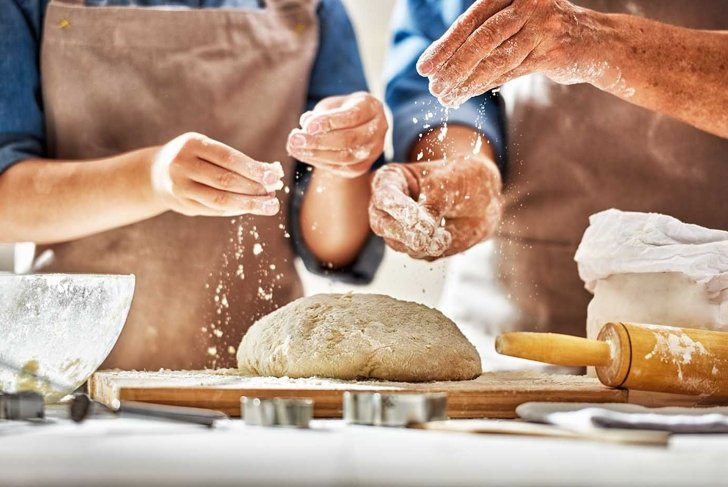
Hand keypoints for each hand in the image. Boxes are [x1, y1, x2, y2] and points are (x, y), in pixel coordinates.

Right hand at [150, 132, 283, 216]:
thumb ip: (236, 161)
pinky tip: (250, 208)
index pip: (228, 158)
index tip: (274, 176)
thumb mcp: (209, 149)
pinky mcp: (183, 205)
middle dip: (253, 189)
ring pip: (220, 200)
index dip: (253, 168)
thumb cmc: (194, 157)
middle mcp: (182, 165)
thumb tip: (273, 172)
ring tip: (269, 206)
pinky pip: (214, 210)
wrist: (156, 173)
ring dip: (248, 204)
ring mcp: (180, 187)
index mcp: (192, 144)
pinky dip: (236, 210)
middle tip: (274, 194)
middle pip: (225, 181)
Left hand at [287, 92, 387, 177]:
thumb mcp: (332, 104)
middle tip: (295, 139)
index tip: (307, 125)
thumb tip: (305, 124)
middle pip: (349, 139)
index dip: (329, 122)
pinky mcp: (363, 166)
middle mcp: (378, 130)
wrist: (359, 125)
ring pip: (346, 158)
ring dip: (316, 154)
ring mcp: (374, 151)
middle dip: (319, 141)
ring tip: (294, 148)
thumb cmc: (343, 110)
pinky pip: (342, 168)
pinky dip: (320, 162)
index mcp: (372, 108)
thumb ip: (321, 113)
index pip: (352, 116)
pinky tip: (304, 155)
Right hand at [369, 155, 502, 259]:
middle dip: (403, 233)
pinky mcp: (412, 246)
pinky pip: (417, 254)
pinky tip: (447, 236)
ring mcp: (398, 228)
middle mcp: (388, 205)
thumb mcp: (452, 182)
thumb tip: (424, 229)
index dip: (398, 208)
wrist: (484, 199)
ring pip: (397, 244)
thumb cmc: (464, 179)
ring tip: (445, 236)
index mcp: (392, 179)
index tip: (416, 218)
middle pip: (381, 224)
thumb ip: (435, 202)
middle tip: (424, 237)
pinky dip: (432, 249)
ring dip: (422, 244)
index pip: (385, 195)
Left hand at [417, 0, 611, 106]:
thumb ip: (483, 35)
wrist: (596, 42)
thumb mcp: (514, 23)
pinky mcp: (554, 50)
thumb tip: (439, 62)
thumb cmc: (544, 32)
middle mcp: (528, 2)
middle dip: (452, 66)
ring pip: (496, 58)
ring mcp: (543, 25)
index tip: (424, 68)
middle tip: (433, 87)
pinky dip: (486, 85)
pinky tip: (467, 95)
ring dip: (467, 81)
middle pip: (481, 39)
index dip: (445, 45)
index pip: (471, 20)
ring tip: (446, 97)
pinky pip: (512, 72)